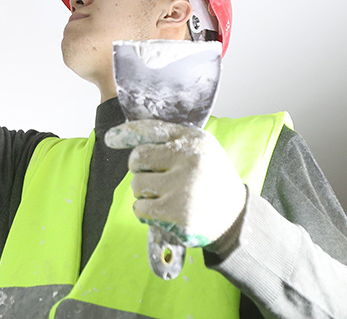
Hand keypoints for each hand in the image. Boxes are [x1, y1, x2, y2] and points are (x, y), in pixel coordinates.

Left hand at [105, 119, 246, 248]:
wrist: (235, 215)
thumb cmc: (210, 178)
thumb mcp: (199, 149)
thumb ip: (167, 139)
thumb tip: (118, 135)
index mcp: (194, 141)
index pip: (152, 130)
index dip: (127, 133)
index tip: (110, 138)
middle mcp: (190, 161)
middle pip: (138, 159)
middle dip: (140, 169)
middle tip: (156, 177)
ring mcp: (183, 188)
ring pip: (136, 185)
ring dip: (144, 192)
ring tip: (164, 195)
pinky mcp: (178, 214)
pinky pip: (141, 208)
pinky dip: (145, 211)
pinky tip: (162, 211)